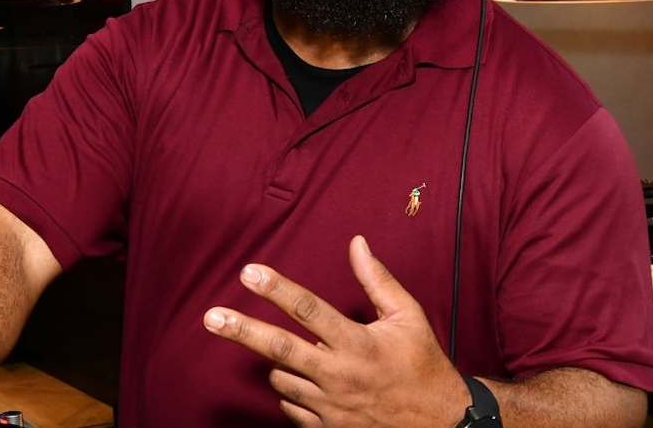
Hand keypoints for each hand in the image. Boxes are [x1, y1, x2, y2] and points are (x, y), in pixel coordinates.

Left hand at [203, 235, 469, 427]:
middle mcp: (339, 375)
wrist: (440, 424)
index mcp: (359, 343)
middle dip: (241, 330)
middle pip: (279, 348)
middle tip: (211, 316)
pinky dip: (292, 391)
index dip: (276, 288)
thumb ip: (378, 280)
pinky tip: (311, 382)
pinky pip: (290, 406)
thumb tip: (356, 243)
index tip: (249, 271)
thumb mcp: (409, 317)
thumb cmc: (423, 365)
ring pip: (280, 378)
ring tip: (300, 354)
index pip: (308, 309)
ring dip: (279, 362)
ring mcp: (330, 406)